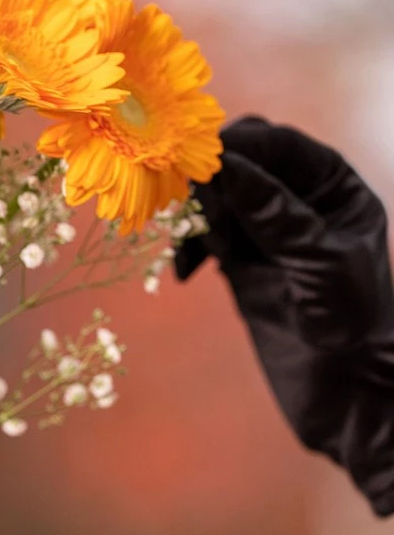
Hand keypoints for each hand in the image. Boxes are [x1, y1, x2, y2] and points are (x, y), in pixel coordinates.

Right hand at [176, 116, 393, 514]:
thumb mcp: (317, 261)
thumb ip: (272, 211)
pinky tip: (184, 273)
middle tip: (184, 200)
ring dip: (192, 211)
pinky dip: (187, 244)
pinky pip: (202, 230)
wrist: (343, 391)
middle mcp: (298, 198)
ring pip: (214, 194)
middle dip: (209, 178)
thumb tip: (226, 162)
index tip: (199, 160)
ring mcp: (266, 227)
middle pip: (241, 160)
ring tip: (188, 244)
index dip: (239, 145)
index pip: (279, 143)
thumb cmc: (351, 323)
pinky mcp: (240, 256)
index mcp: (333, 186)